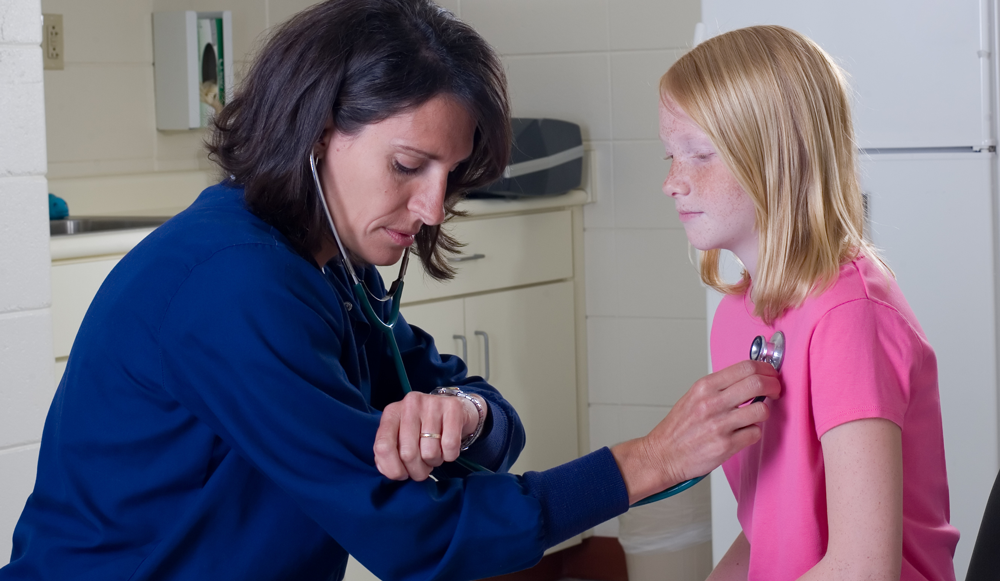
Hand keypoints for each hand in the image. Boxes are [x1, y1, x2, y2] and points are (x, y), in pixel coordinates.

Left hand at [374, 390, 484, 480]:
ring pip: (430, 453)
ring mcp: (432, 404)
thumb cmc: (423, 428)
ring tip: (436, 453)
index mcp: (392, 412)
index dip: (393, 468)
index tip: (402, 475)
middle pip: (408, 454)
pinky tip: (447, 448)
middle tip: (423, 468)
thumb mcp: (401, 436)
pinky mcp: (453, 408)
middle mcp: (410, 404)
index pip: (383, 446)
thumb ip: (390, 452)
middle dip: (417, 470)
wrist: (455, 410)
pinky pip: (450, 446)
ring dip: (435, 462)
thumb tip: (390, 471)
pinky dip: (450, 455)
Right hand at [612, 360, 780, 503]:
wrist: (663, 454)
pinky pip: (755, 433)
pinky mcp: (725, 445)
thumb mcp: (694, 397)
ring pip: (762, 409)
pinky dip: (753, 432)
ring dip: (764, 411)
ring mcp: (719, 425)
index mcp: (704, 386)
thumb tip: (749, 376)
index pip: (745, 367)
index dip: (765, 369)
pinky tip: (743, 433)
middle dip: (774, 386)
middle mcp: (712, 403)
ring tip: (756, 415)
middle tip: (775, 391)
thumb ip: (720, 386)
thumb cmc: (679, 428)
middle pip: (758, 383)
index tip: (770, 374)